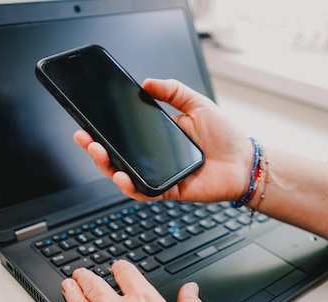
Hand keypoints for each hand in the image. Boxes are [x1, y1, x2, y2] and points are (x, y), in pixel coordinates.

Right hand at [74, 78, 253, 202]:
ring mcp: (159, 176)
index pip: (123, 135)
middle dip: (95, 148)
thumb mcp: (197, 104)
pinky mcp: (168, 191)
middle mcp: (153, 159)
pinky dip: (130, 186)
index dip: (103, 130)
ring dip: (106, 166)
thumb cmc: (225, 135)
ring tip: (97, 152)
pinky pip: (144, 192)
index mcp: (156, 138)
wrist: (244, 161)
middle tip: (83, 136)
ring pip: (124, 176)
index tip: (86, 120)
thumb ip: (173, 91)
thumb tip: (147, 82)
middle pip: (116, 157)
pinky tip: (122, 175)